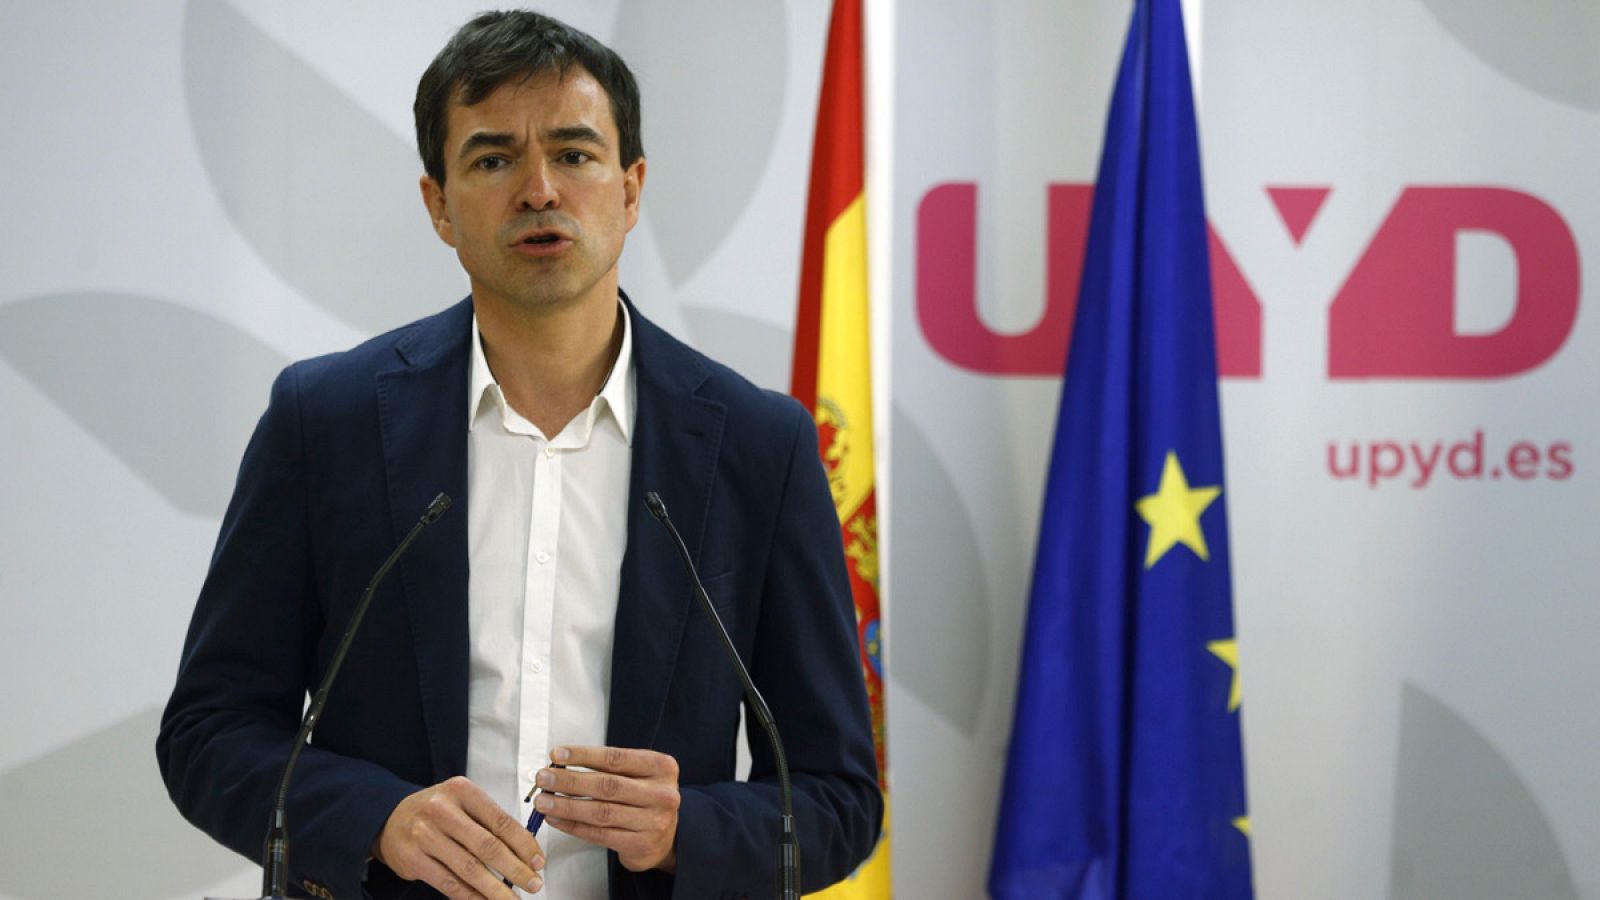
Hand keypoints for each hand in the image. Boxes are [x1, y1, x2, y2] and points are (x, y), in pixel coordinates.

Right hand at [374, 776, 544, 898]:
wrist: (388, 818)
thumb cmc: (435, 811)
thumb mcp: (461, 802)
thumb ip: (489, 820)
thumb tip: (525, 851)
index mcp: (461, 791)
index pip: (501, 821)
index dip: (524, 845)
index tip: (538, 862)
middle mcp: (442, 811)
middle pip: (488, 847)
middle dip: (516, 870)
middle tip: (533, 884)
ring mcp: (425, 836)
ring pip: (470, 869)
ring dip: (496, 889)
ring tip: (512, 899)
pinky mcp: (412, 860)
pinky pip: (449, 883)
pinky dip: (471, 896)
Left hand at [536, 746, 680, 872]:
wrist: (667, 838)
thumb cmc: (644, 798)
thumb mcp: (638, 775)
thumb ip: (608, 768)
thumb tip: (561, 764)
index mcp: (662, 767)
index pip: (616, 758)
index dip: (583, 755)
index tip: (557, 754)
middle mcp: (662, 794)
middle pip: (607, 785)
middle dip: (570, 781)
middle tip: (544, 778)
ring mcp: (653, 822)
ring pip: (601, 812)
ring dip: (567, 805)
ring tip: (544, 800)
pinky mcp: (640, 845)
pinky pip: (599, 834)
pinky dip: (573, 826)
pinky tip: (557, 818)